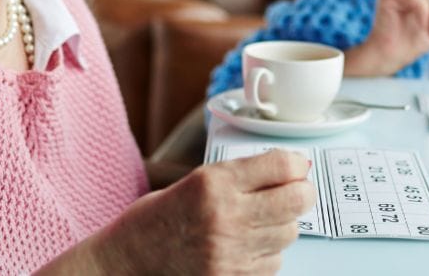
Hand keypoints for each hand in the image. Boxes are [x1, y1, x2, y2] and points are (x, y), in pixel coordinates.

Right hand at [43, 149, 315, 274]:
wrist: (127, 263)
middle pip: (296, 200)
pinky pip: (275, 262)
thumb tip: (294, 168)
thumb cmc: (158, 219)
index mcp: (214, 183)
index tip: (296, 167)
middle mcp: (225, 216)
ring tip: (258, 221)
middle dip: (302, 193)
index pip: (282, 166)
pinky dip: (268, 253)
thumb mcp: (197, 180)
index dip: (296, 165)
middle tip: (295, 192)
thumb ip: (244, 174)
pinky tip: (246, 246)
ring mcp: (230, 252)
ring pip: (289, 232)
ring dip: (282, 225)